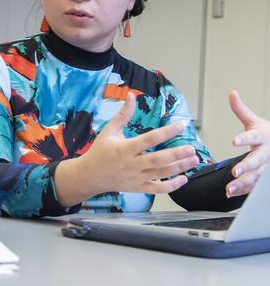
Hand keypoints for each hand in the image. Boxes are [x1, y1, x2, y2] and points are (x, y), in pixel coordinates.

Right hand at [55, 93, 198, 206]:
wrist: (91, 175)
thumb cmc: (100, 150)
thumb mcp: (109, 130)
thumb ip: (123, 114)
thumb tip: (131, 95)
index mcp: (125, 148)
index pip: (149, 139)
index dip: (166, 132)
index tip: (180, 125)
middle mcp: (132, 164)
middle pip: (159, 160)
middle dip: (177, 154)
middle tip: (192, 148)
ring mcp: (136, 178)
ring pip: (161, 174)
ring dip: (180, 168)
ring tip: (194, 159)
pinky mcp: (139, 188)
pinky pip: (158, 189)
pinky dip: (172, 186)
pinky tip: (184, 179)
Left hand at [226, 90, 269, 197]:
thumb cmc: (267, 133)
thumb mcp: (255, 121)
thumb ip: (241, 109)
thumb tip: (232, 93)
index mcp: (263, 137)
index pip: (253, 137)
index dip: (244, 138)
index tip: (234, 140)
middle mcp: (266, 153)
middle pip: (257, 160)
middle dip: (246, 167)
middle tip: (234, 172)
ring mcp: (267, 166)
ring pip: (256, 176)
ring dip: (243, 183)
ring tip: (229, 188)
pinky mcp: (264, 177)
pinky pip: (255, 185)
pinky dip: (244, 190)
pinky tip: (231, 193)